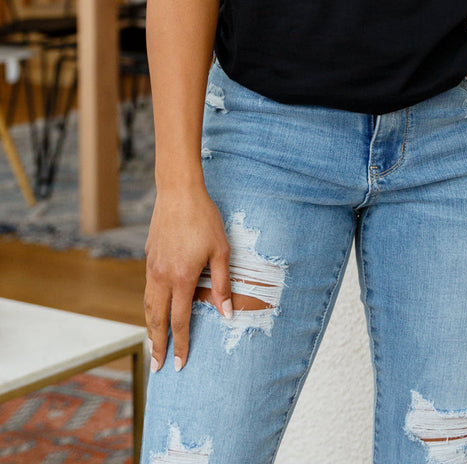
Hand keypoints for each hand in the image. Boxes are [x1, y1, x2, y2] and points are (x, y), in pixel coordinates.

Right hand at [144, 186, 230, 371]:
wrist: (178, 192)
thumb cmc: (204, 219)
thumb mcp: (221, 250)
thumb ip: (222, 284)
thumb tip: (226, 314)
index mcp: (181, 278)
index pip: (179, 321)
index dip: (180, 344)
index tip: (179, 364)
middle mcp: (162, 277)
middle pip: (157, 319)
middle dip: (158, 344)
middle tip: (157, 366)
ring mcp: (152, 267)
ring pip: (148, 305)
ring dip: (150, 327)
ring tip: (153, 344)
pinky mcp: (149, 257)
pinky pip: (148, 289)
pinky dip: (149, 307)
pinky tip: (155, 310)